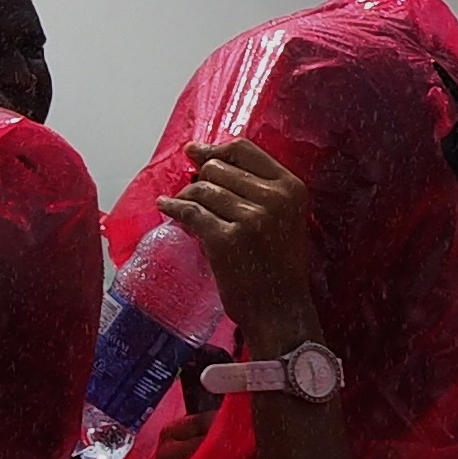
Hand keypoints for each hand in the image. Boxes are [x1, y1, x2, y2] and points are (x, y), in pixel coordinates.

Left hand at [161, 138, 320, 341]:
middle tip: (194, 192)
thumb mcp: (283, 217)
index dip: (215, 149)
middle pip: (217, 168)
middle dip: (200, 178)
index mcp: (291, 188)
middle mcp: (273, 199)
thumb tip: (204, 158)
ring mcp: (250, 218)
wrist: (280, 309)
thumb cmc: (277, 264)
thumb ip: (257, 188)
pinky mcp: (225, 239)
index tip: (197, 152)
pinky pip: (189, 211)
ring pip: (201, 188)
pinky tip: (165, 206)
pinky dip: (173, 207)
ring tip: (182, 204)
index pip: (244, 149)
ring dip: (186, 195)